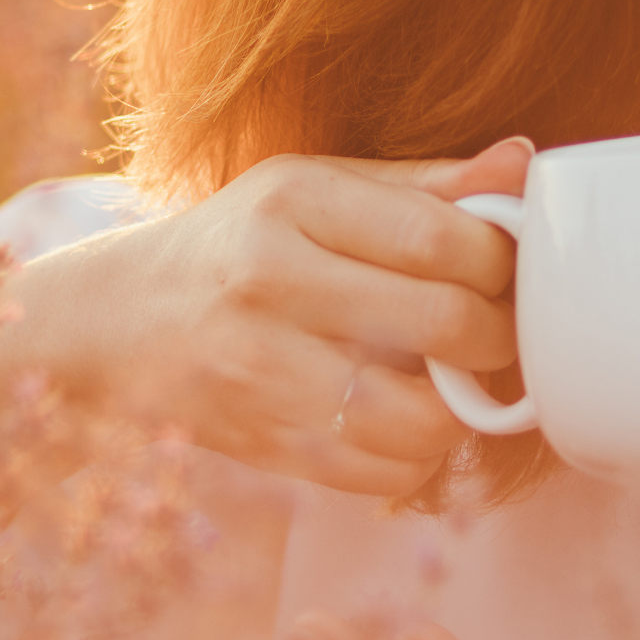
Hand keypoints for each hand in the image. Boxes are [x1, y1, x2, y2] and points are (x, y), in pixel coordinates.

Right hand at [0, 139, 532, 494]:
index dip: (503, 267)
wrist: (114, 324)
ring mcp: (257, 370)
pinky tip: (398, 424)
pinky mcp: (258, 444)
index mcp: (291, 198)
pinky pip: (381, 474)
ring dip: (459, 411)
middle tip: (496, 337)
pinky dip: (413, 459)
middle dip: (498, 339)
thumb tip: (525, 166)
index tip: (506, 276)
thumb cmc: (238, 245)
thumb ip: (422, 185)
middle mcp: (268, 280)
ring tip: (449, 385)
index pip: (443, 237)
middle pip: (445, 323)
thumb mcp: (312, 188)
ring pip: (419, 418)